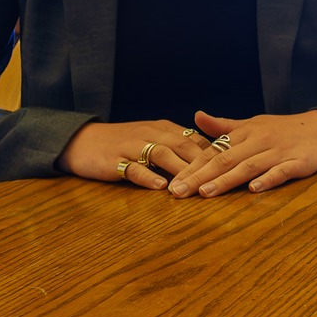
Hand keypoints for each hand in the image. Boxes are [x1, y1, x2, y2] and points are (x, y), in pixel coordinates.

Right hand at [59, 119, 213, 189]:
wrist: (82, 140)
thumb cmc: (123, 143)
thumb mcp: (153, 139)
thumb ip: (178, 147)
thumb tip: (209, 161)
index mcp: (164, 128)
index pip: (196, 139)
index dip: (215, 154)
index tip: (235, 166)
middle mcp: (152, 133)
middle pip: (184, 146)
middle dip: (204, 163)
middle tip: (222, 180)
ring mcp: (133, 146)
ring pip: (162, 155)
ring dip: (180, 171)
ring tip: (194, 188)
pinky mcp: (115, 160)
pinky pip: (134, 168)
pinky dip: (148, 176)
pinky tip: (160, 187)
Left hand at [166, 109, 316, 196]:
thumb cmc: (284, 129)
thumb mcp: (253, 124)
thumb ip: (224, 125)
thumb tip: (196, 116)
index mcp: (245, 133)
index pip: (213, 151)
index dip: (191, 167)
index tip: (172, 184)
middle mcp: (258, 141)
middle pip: (225, 159)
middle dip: (199, 176)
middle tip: (178, 192)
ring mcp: (279, 152)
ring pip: (248, 166)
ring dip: (226, 180)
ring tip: (205, 193)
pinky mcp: (299, 163)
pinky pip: (281, 172)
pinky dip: (267, 180)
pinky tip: (254, 190)